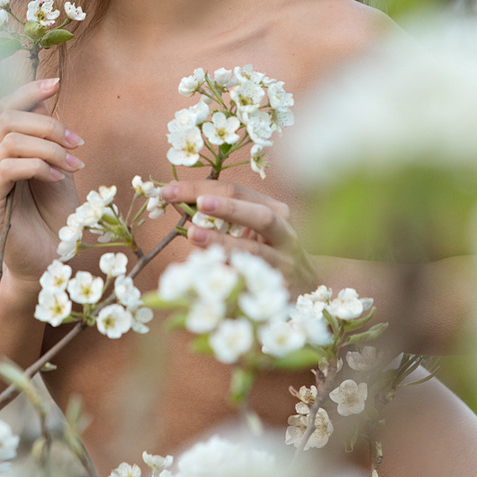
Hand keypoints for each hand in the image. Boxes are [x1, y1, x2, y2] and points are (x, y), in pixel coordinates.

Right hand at [0, 78, 83, 286]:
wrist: (50, 260)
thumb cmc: (55, 217)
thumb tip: (45, 100)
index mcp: (10, 150)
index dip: (28, 90)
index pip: (7, 107)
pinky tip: (57, 179)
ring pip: (9, 141)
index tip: (56, 83)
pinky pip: (5, 169)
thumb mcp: (61, 169)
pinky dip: (36, 167)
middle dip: (47, 124)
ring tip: (72, 166)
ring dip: (48, 148)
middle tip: (77, 144)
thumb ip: (51, 140)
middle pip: (8, 118)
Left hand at [160, 180, 318, 296]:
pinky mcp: (277, 288)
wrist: (308, 285)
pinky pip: (250, 280)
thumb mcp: (250, 228)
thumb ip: (219, 216)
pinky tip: (207, 271)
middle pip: (259, 216)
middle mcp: (283, 234)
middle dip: (227, 208)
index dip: (200, 188)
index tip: (168, 191)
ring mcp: (282, 263)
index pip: (236, 191)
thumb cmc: (268, 250)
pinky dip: (228, 274)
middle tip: (199, 204)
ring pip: (256, 250)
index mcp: (274, 210)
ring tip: (194, 234)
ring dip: (224, 242)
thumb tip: (175, 202)